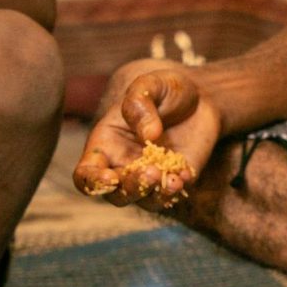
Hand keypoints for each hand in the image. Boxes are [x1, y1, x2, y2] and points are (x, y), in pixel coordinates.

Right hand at [72, 60, 219, 209]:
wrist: (200, 96)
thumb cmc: (164, 89)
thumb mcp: (149, 85)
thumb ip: (139, 104)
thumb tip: (148, 135)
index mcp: (106, 145)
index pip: (86, 175)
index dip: (93, 182)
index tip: (110, 178)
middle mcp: (124, 165)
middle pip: (115, 194)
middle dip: (131, 189)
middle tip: (152, 171)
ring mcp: (151, 175)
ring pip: (144, 201)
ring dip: (155, 196)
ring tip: (173, 180)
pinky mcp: (177, 178)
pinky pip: (172, 194)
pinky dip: (177, 191)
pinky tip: (186, 175)